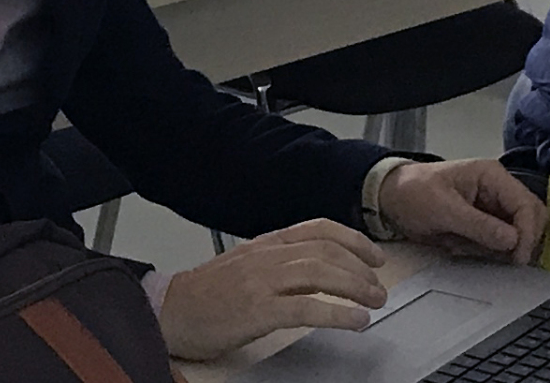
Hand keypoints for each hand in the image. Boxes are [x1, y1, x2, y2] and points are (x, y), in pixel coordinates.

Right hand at [158, 218, 386, 360]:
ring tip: (375, 302)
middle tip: (379, 287)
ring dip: (356, 287)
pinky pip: (306, 307)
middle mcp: (265, 256)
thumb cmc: (206, 293)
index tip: (374, 256)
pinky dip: (337, 313)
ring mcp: (261, 282)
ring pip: (320, 273)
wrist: (170, 310)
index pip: (316, 228)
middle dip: (360, 267)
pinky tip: (354, 322)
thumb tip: (317, 267)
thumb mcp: (245, 265)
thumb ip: (277, 261)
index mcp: (264, 244)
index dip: (352, 239)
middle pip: (324, 250)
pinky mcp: (257, 310)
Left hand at [378, 159, 546, 264]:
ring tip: (458, 242)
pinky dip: (481, 251)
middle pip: (530, 223)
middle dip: (511, 243)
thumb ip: (478, 225)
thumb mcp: (442, 208)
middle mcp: (497, 190)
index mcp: (490, 176)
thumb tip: (512, 241)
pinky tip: (456, 244)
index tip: (516, 256)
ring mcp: (493, 209)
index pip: (527, 206)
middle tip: (484, 251)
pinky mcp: (485, 225)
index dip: (527, 233)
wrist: (390, 199)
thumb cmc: (411, 192)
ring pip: (515, 239)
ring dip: (490, 249)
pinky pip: (497, 246)